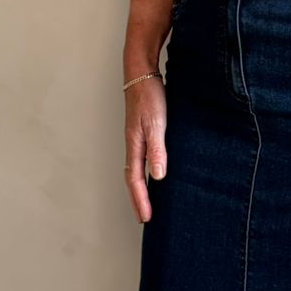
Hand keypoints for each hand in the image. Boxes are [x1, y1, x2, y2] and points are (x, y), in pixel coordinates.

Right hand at [124, 76, 166, 222]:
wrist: (141, 72)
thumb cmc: (148, 95)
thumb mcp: (156, 123)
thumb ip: (157, 149)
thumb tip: (158, 176)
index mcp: (134, 145)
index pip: (135, 180)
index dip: (140, 200)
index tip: (146, 218)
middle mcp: (133, 144)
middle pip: (132, 178)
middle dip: (138, 199)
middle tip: (144, 217)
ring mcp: (136, 138)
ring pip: (136, 169)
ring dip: (141, 188)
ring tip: (147, 201)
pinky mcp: (142, 131)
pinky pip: (141, 158)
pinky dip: (145, 172)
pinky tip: (154, 173)